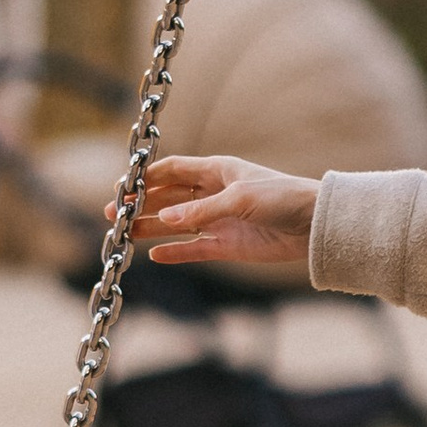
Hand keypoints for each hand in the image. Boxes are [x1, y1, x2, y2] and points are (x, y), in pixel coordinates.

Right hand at [135, 154, 319, 273]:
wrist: (315, 226)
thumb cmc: (282, 199)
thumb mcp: (239, 199)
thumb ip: (201, 211)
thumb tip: (164, 220)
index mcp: (217, 171)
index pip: (172, 170)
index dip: (146, 177)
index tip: (122, 186)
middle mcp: (213, 194)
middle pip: (167, 198)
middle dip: (140, 204)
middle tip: (112, 214)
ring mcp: (218, 220)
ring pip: (175, 224)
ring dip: (150, 228)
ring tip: (124, 235)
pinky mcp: (227, 245)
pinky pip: (194, 249)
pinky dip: (175, 252)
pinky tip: (154, 255)